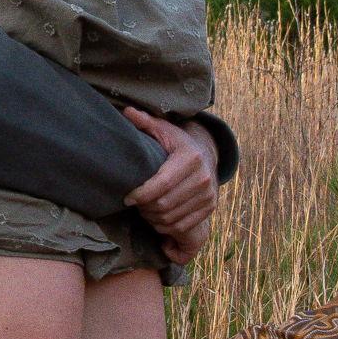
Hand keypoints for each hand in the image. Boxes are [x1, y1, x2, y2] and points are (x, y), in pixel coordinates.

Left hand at [122, 107, 217, 263]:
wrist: (206, 154)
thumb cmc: (177, 144)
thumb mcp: (163, 130)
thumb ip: (145, 122)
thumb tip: (127, 112)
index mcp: (190, 157)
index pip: (161, 184)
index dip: (141, 194)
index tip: (127, 197)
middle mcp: (203, 177)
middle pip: (165, 205)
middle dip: (144, 208)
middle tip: (134, 203)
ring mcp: (209, 194)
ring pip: (171, 218)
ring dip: (152, 218)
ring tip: (143, 209)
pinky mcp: (210, 207)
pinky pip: (181, 226)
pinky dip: (164, 226)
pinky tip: (155, 217)